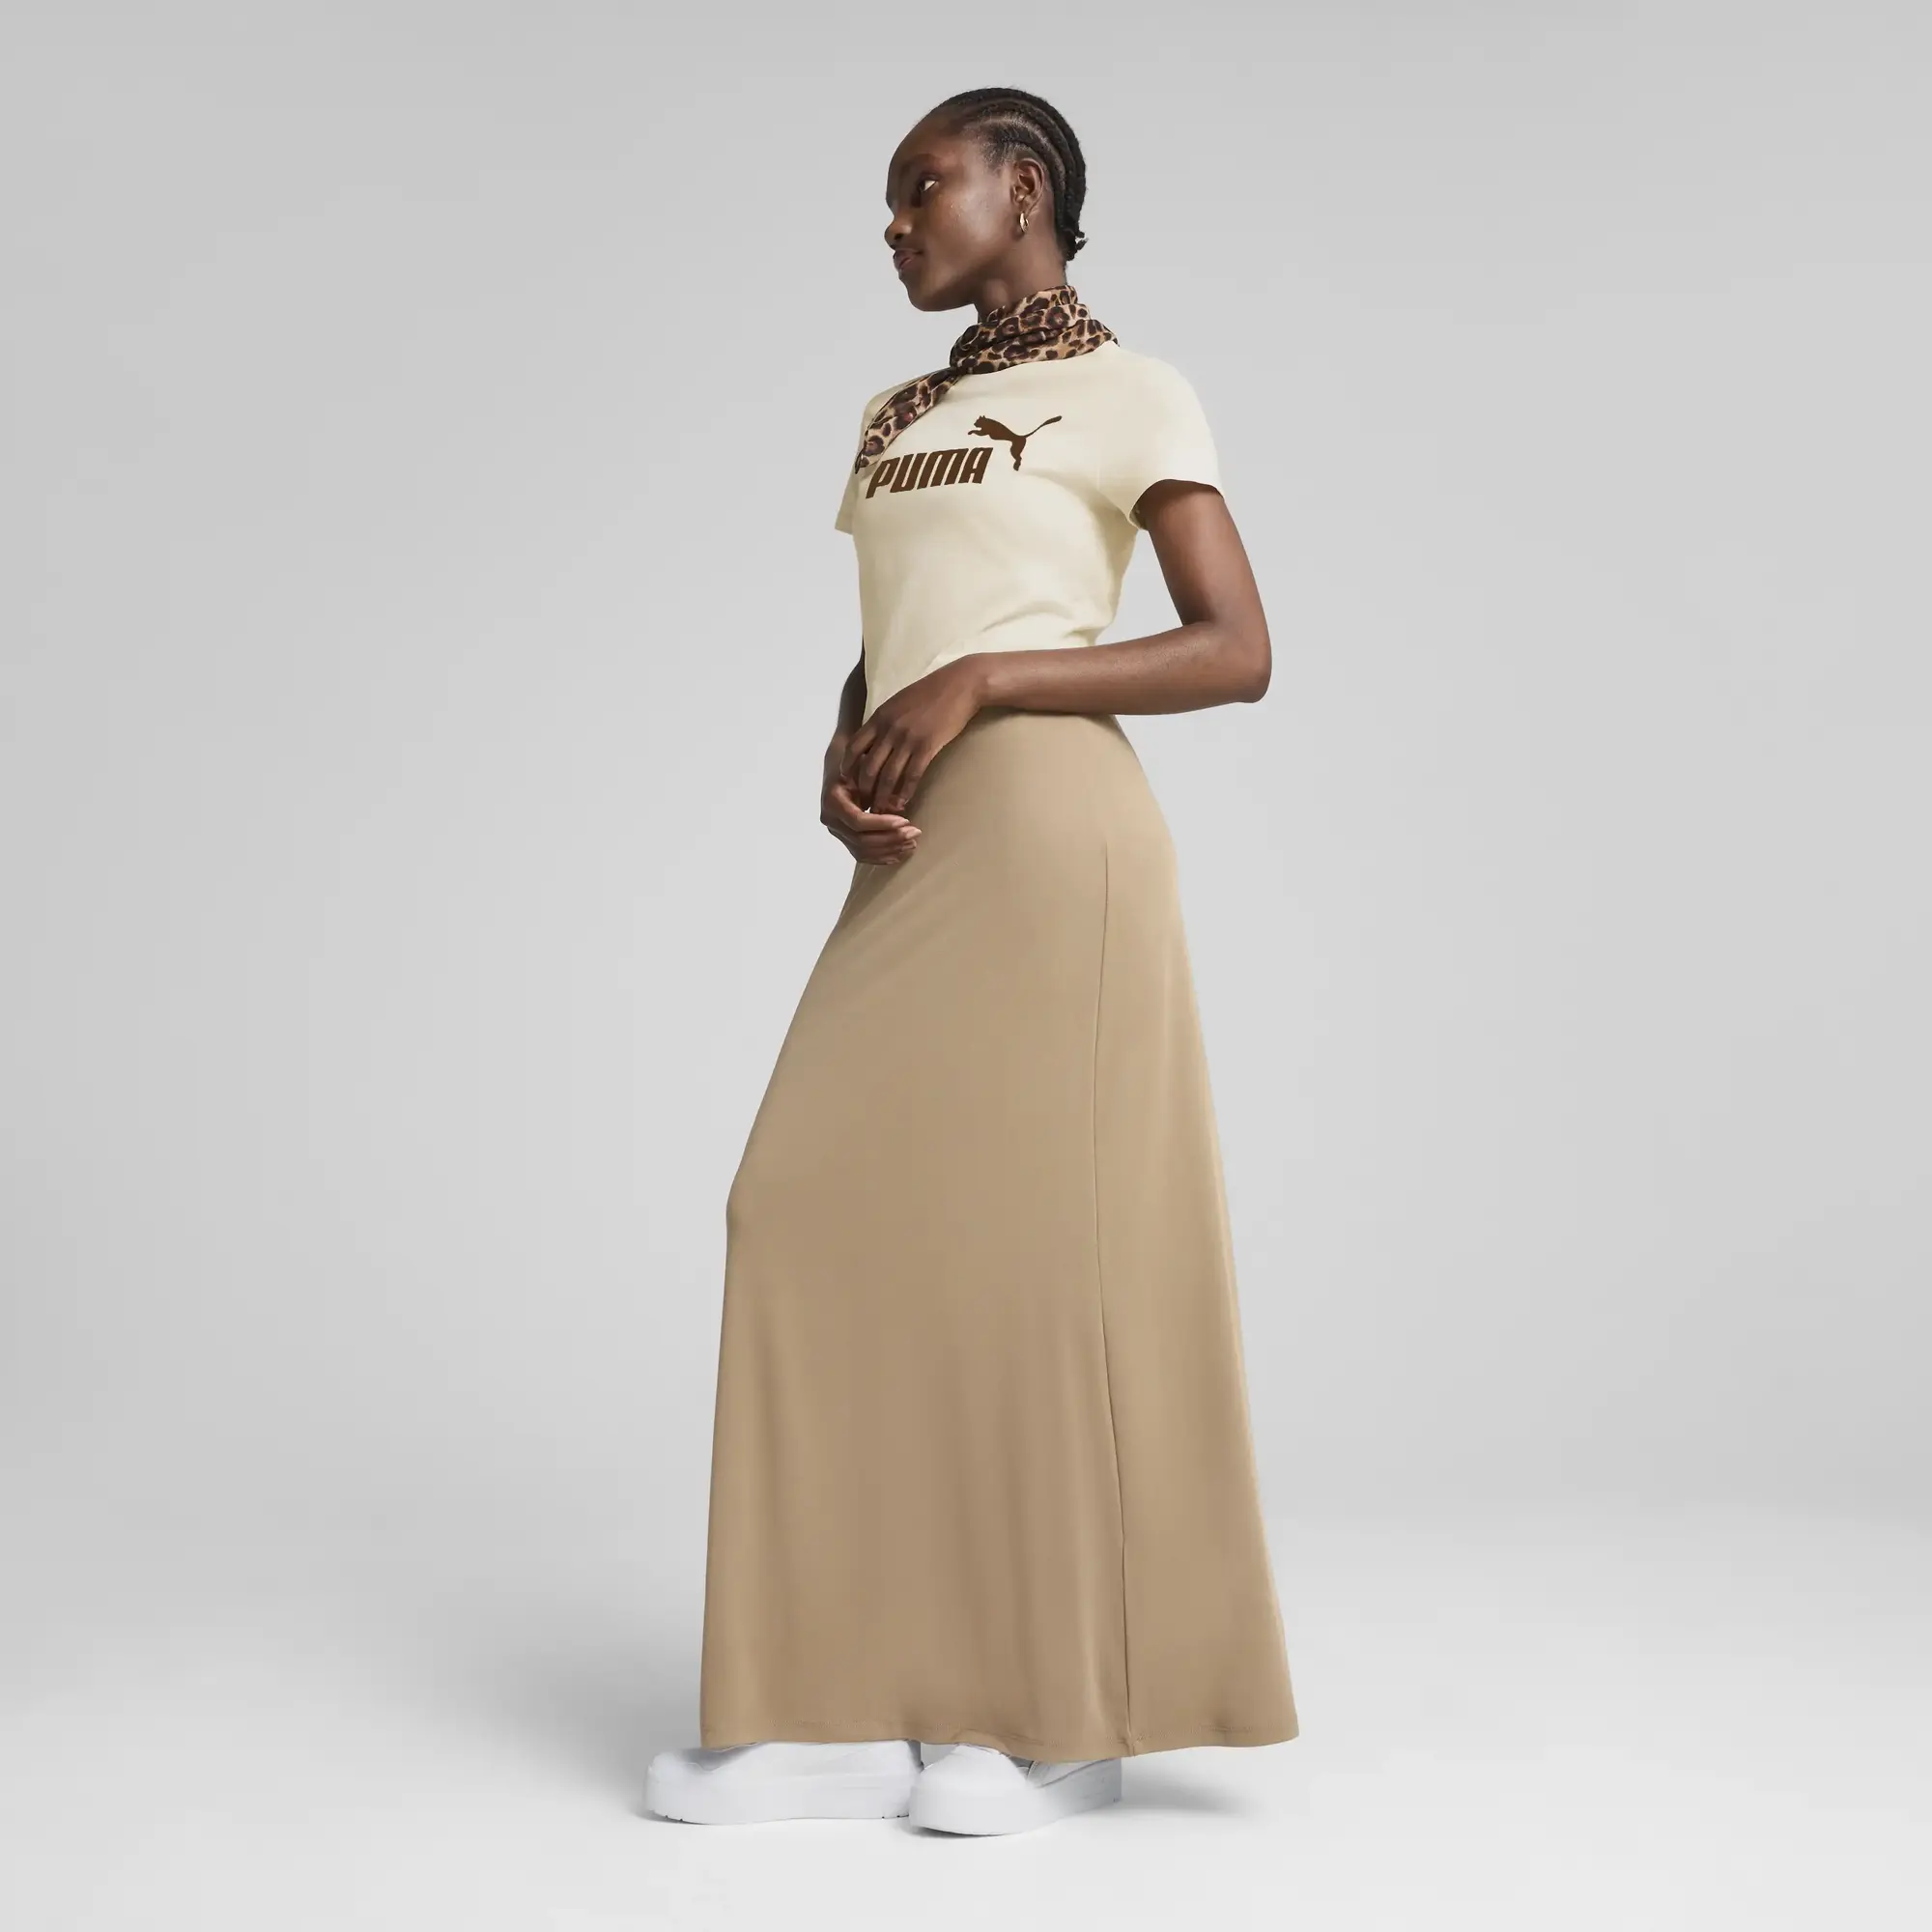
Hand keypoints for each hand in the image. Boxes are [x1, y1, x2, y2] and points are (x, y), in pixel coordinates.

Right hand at [821, 752, 919, 866]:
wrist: (840, 767)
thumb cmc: (856, 764)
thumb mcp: (866, 770)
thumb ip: (879, 788)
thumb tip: (898, 808)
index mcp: (833, 801)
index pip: (858, 821)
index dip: (882, 824)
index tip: (905, 821)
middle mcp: (830, 820)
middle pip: (861, 840)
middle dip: (890, 839)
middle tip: (914, 832)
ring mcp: (836, 832)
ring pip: (862, 851)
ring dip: (889, 849)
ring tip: (912, 843)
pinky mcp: (843, 839)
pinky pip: (861, 855)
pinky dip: (881, 857)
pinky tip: (899, 853)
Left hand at [840, 657, 983, 814]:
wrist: (960, 684)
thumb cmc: (931, 692)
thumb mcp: (899, 702)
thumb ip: (884, 720)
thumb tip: (873, 739)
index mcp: (879, 717)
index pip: (853, 748)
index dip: (849, 769)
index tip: (850, 783)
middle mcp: (889, 729)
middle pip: (868, 767)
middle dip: (864, 790)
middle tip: (865, 804)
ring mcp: (907, 739)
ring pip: (888, 776)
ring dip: (883, 798)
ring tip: (882, 811)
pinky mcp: (927, 747)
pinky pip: (911, 776)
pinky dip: (905, 793)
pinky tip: (904, 803)